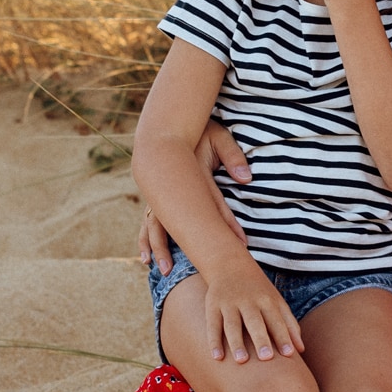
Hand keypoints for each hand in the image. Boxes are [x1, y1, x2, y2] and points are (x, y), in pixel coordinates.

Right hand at [137, 122, 248, 269]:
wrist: (174, 123)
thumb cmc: (201, 130)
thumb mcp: (218, 136)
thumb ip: (232, 155)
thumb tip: (246, 178)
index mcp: (191, 176)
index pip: (212, 206)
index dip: (227, 226)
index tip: (240, 245)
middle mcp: (173, 189)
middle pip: (175, 222)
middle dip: (181, 247)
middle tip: (189, 269)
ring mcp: (161, 194)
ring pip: (156, 225)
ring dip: (159, 247)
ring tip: (163, 269)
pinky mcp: (156, 197)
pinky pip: (149, 222)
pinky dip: (147, 239)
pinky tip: (145, 257)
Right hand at [200, 257, 301, 362]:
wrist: (231, 265)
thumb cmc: (260, 291)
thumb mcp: (277, 302)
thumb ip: (289, 324)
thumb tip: (301, 350)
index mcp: (267, 301)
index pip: (277, 321)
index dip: (283, 337)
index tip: (289, 354)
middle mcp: (248, 302)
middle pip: (255, 322)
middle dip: (261, 339)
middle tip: (266, 358)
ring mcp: (229, 303)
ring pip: (232, 324)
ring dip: (236, 342)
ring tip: (241, 360)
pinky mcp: (212, 306)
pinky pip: (212, 325)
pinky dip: (214, 341)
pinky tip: (217, 357)